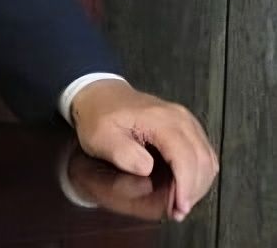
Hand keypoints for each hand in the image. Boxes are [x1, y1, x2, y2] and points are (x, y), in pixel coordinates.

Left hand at [70, 79, 217, 221]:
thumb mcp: (100, 137)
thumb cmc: (99, 115)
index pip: (185, 158)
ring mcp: (185, 120)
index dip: (186, 187)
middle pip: (202, 160)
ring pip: (207, 158)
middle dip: (194, 190)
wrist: (100, 94)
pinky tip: (185, 186)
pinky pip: (203, 152)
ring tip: (181, 202)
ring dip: (199, 184)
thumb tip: (147, 168)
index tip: (178, 208)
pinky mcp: (186, 126)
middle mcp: (179, 117)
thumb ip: (123, 154)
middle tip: (178, 211)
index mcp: (159, 119)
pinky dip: (199, 173)